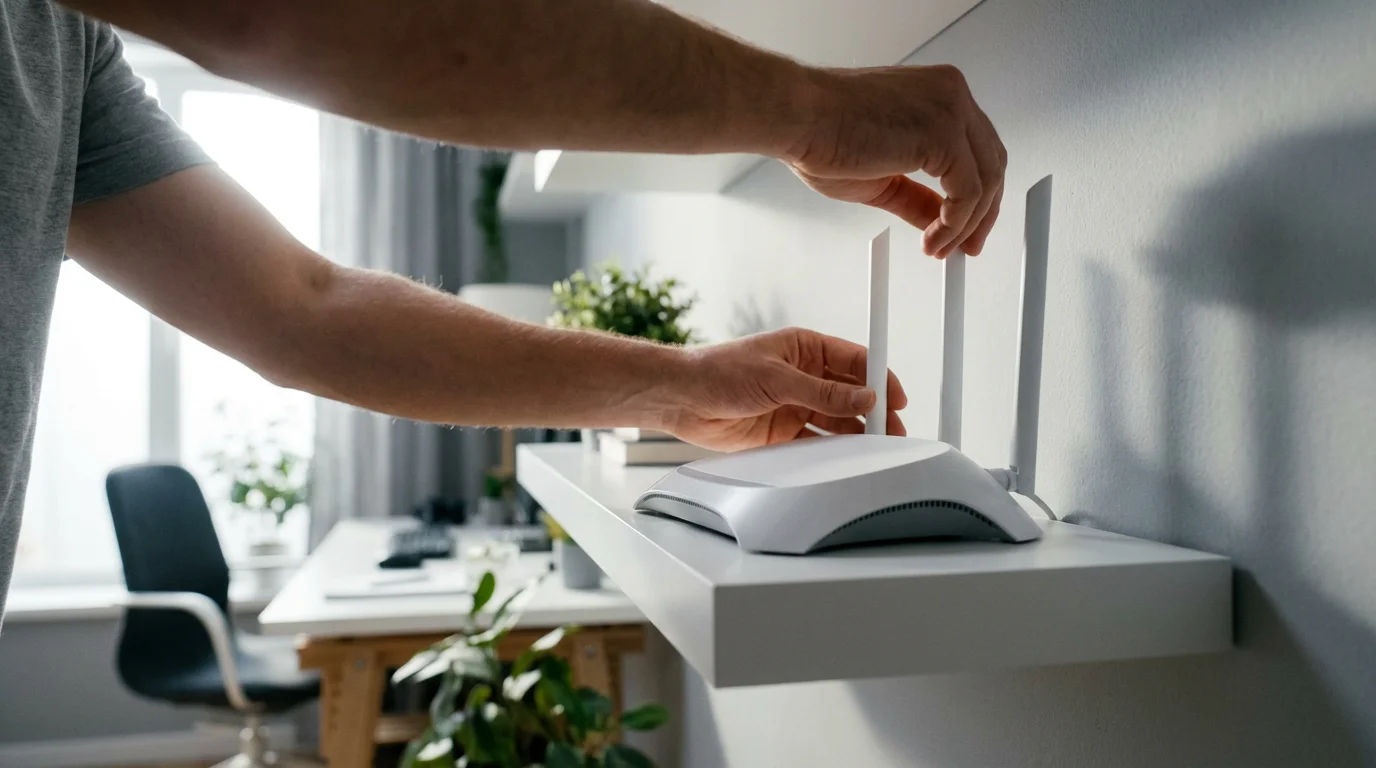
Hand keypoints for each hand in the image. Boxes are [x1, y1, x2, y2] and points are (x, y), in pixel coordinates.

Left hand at [664, 327, 906, 451]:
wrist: (681, 398)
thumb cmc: (720, 370)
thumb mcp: (777, 378)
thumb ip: (823, 391)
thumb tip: (864, 396)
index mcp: (805, 349)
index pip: (855, 361)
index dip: (879, 377)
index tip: (897, 397)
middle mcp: (803, 376)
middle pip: (850, 394)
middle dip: (873, 411)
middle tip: (892, 431)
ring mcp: (794, 405)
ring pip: (836, 420)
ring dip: (855, 433)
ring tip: (873, 448)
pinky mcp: (782, 432)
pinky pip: (815, 442)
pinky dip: (830, 450)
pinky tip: (843, 458)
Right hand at [783, 65, 1006, 257]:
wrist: (799, 119)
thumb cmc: (823, 134)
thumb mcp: (883, 177)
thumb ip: (917, 197)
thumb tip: (938, 221)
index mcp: (939, 95)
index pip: (978, 148)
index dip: (978, 194)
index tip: (967, 227)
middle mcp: (951, 95)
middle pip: (992, 162)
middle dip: (983, 213)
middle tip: (967, 247)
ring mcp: (951, 111)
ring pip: (986, 180)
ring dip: (966, 225)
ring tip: (940, 248)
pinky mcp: (944, 134)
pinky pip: (968, 192)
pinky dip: (954, 224)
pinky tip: (933, 238)